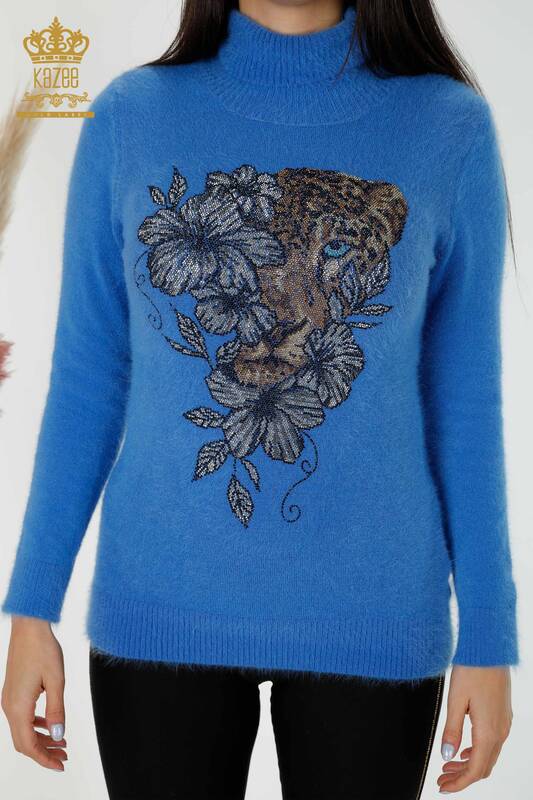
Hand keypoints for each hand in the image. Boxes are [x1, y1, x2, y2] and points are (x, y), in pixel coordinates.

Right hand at [1, 616, 67, 770]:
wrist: (29, 627)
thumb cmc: (43, 649)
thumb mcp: (57, 681)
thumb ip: (57, 710)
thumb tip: (59, 735)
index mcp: (18, 707)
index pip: (28, 745)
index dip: (44, 759)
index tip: (60, 765)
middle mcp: (9, 706)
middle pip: (23, 742)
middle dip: (44, 752)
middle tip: (64, 756)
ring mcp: (9, 698)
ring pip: (23, 729)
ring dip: (41, 738)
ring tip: (62, 742)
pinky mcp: (13, 691)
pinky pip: (23, 716)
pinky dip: (36, 725)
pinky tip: (50, 724)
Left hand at [438, 665, 511, 792]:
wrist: (489, 648)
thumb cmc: (472, 669)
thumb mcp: (455, 700)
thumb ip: (451, 730)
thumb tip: (447, 755)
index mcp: (488, 731)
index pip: (475, 769)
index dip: (459, 783)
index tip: (442, 787)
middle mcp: (500, 731)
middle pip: (483, 766)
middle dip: (462, 776)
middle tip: (442, 779)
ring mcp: (503, 722)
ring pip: (488, 755)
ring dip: (469, 764)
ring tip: (448, 765)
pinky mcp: (502, 714)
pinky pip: (492, 742)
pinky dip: (477, 752)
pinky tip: (463, 749)